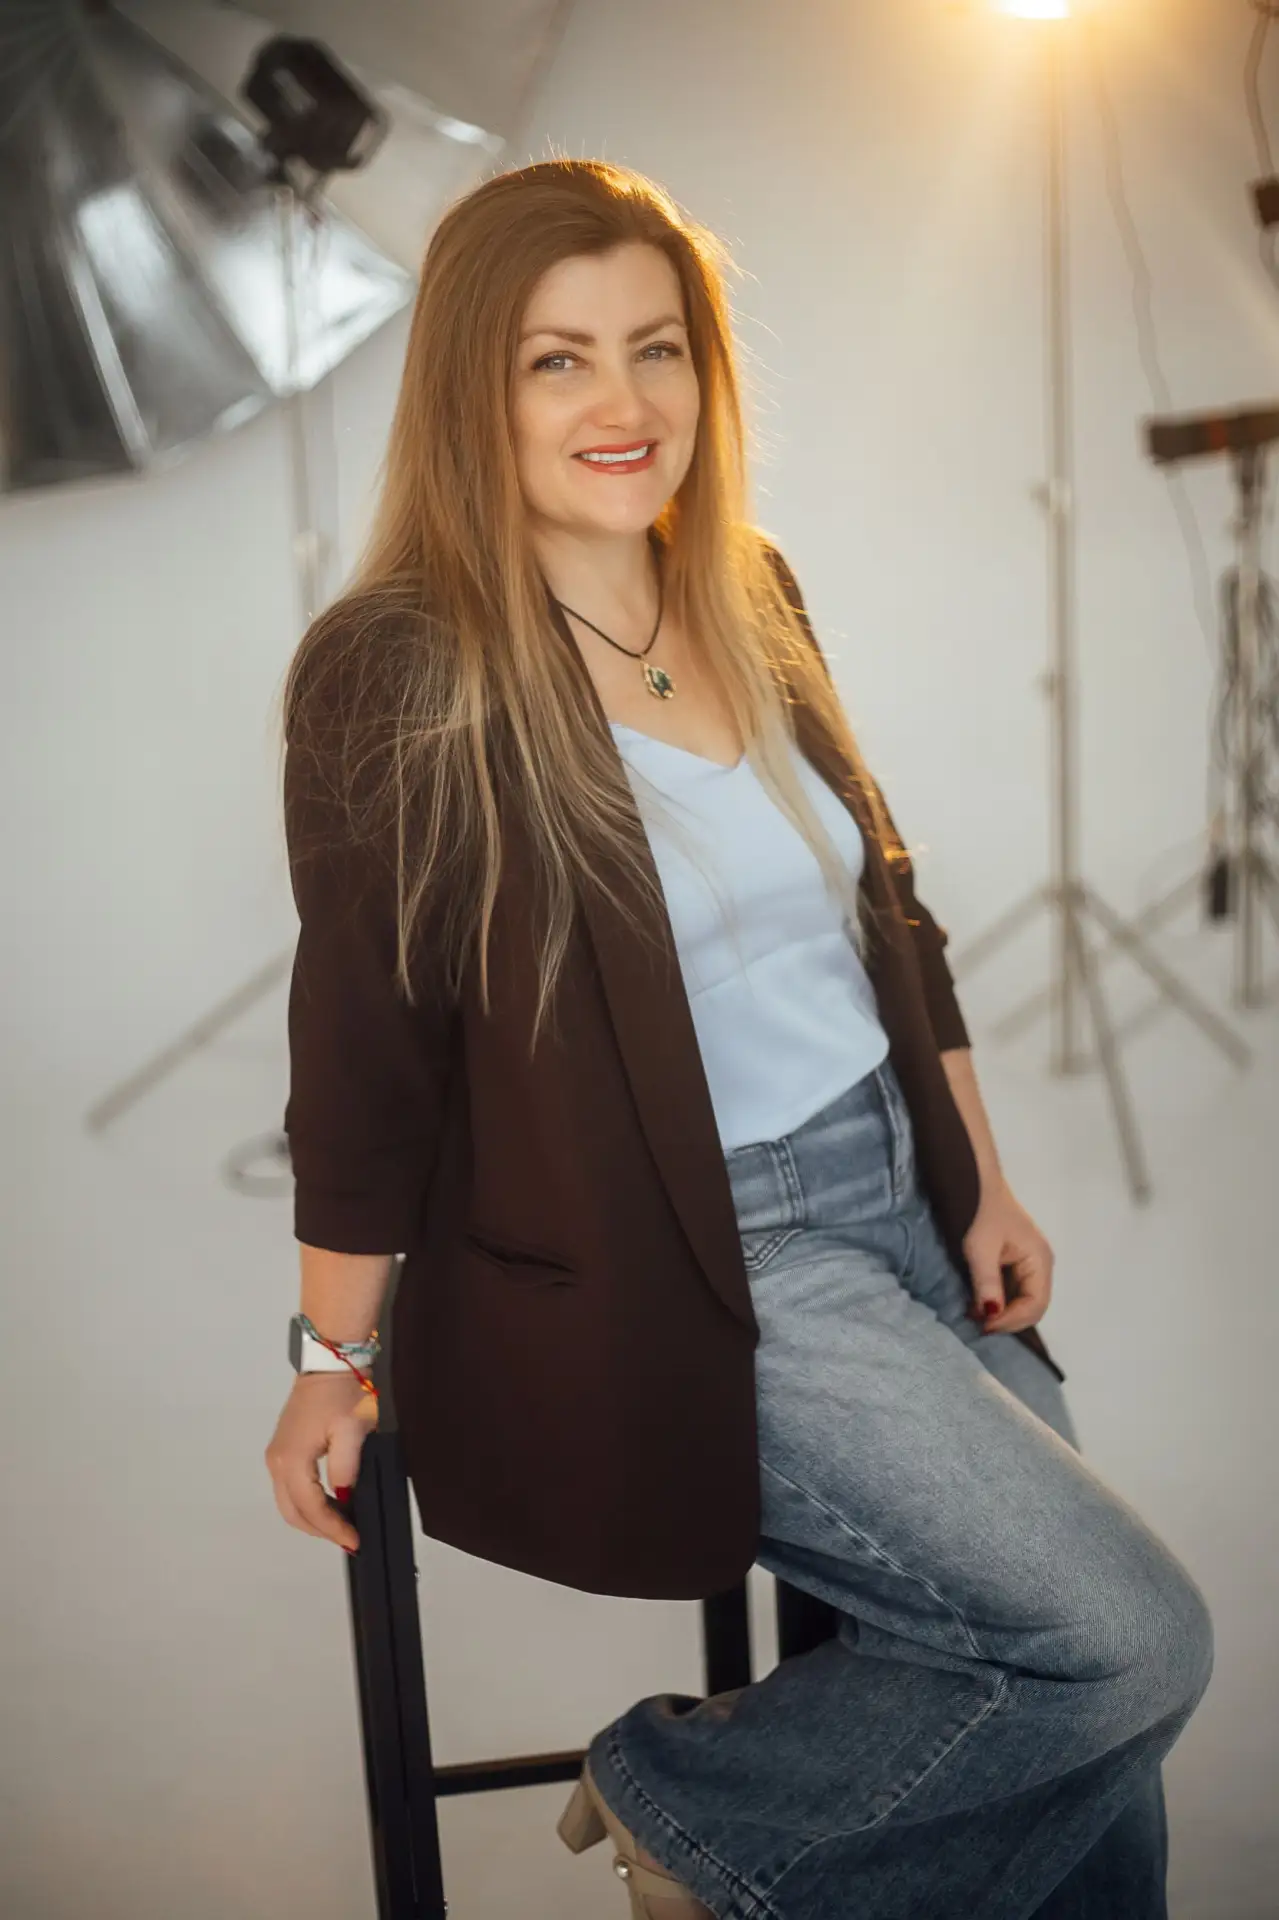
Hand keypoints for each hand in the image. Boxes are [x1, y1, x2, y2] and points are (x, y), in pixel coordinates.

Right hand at [264, 1373, 377, 1553]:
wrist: (328, 1361)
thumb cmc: (343, 1393)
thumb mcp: (353, 1429)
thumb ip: (345, 1467)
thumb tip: (342, 1496)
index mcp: (291, 1460)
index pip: (311, 1507)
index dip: (333, 1528)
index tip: (355, 1541)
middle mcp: (276, 1462)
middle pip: (293, 1512)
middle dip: (321, 1530)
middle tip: (349, 1539)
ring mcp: (276, 1456)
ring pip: (288, 1503)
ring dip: (313, 1519)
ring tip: (342, 1526)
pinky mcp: (282, 1450)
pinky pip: (290, 1488)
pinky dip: (307, 1503)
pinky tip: (329, 1504)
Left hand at [962, 1178, 1053, 1335]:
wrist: (974, 1181)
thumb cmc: (979, 1212)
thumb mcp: (980, 1249)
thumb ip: (987, 1283)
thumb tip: (991, 1316)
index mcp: (1040, 1261)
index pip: (1036, 1305)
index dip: (1012, 1321)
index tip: (984, 1326)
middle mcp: (1040, 1265)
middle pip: (1032, 1306)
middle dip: (1007, 1319)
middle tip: (978, 1324)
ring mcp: (1030, 1263)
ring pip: (1022, 1300)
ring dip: (1002, 1312)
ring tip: (975, 1316)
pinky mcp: (1016, 1261)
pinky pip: (1013, 1290)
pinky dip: (998, 1300)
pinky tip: (978, 1303)